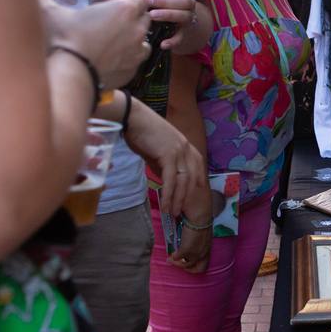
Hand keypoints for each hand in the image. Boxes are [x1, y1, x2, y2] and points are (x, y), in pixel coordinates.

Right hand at [44, 0, 150, 88]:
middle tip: (113, 23)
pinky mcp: (134, 69)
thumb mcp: (53, 12)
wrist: (70, 74)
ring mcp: (138, 50)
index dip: (129, 1)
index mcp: (125, 10)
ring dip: (132, 39)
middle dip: (132, 18)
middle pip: (143, 18)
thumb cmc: (64, 40)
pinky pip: (136, 60)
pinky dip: (127, 58)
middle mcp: (137, 29)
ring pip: (143, 40)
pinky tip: (111, 59)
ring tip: (112, 42)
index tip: (117, 5)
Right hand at [123, 98, 204, 219]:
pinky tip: (166, 205)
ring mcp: (180, 151)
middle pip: (193, 178)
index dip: (195, 186)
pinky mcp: (169, 154)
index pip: (197, 170)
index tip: (191, 200)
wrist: (133, 118)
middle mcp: (187, 149)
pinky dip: (169, 194)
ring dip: (179, 199)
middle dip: (188, 197)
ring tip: (173, 213)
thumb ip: (164, 165)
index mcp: (187, 147)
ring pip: (183, 181)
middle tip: (182, 212)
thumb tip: (166, 180)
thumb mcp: (157, 152)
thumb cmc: (142, 133)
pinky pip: (171, 179)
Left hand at [129, 0, 197, 50]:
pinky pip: (180, 37)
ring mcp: (188, 18)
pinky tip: (163, 43)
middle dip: (165, 1)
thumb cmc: (165, 6)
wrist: (180, 23)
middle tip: (148, 2)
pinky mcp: (184, 33)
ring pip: (183, 16)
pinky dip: (172, 40)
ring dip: (168, 15)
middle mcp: (188, 3)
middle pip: (183, 1)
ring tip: (152, 16)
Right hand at [168, 222, 211, 273]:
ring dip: (177, 263)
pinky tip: (170, 254)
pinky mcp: (186, 250)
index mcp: (208, 250)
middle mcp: (203, 254)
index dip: (196, 266)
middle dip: (188, 269)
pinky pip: (177, 258)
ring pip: (185, 265)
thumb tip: (187, 243)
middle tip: (180, 263)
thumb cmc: (200, 223)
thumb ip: (196, 242)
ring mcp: (195, 253)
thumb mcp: (201, 235)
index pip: (204, 265)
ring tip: (171, 259)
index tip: (188, 261)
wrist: (199, 218)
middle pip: (198, 269)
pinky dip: (173, 257)